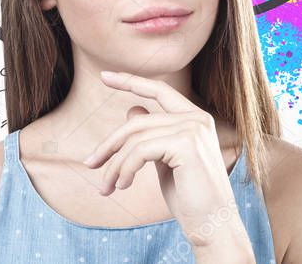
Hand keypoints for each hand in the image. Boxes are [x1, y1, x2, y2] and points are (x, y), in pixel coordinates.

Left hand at [82, 70, 248, 248]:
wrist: (212, 226)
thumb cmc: (190, 197)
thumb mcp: (165, 161)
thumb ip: (152, 135)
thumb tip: (132, 110)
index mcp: (195, 118)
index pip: (159, 90)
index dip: (131, 81)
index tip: (104, 76)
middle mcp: (197, 118)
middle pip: (138, 121)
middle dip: (109, 144)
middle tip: (89, 164)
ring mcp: (193, 129)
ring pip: (135, 138)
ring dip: (114, 165)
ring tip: (106, 187)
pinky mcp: (186, 144)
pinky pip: (140, 151)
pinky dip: (125, 169)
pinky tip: (122, 186)